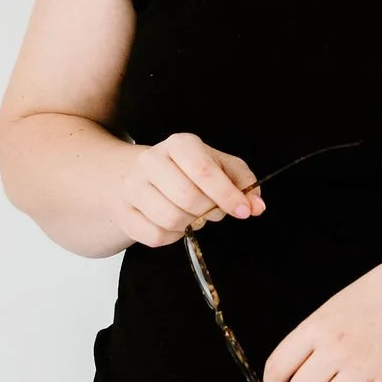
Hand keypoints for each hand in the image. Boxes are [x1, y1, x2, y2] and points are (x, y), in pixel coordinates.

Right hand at [116, 132, 264, 248]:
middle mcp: (152, 160)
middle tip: (213, 211)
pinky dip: (173, 237)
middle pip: (188, 198)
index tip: (244, 211)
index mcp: (179, 144)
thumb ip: (243, 182)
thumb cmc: (189, 171)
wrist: (144, 176)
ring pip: (170, 219)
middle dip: (208, 211)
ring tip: (194, 216)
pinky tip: (176, 225)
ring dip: (191, 225)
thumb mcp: (220, 166)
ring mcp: (133, 186)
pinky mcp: (125, 212)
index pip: (204, 171)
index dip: (227, 195)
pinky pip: (155, 236)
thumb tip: (256, 206)